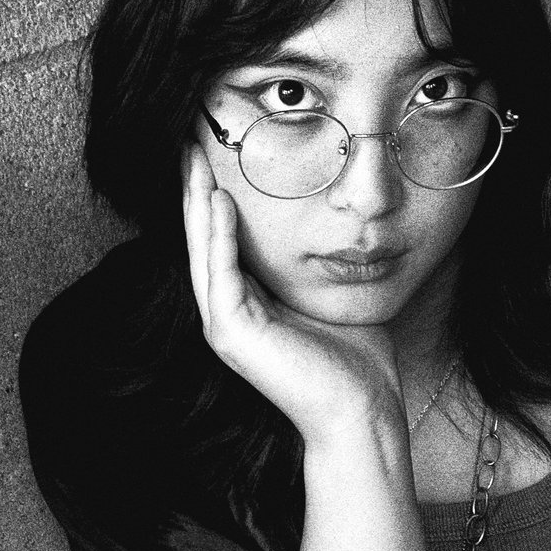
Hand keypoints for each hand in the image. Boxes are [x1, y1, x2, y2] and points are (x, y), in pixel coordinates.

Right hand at [182, 145, 403, 455]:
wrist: (361, 411)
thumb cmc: (355, 360)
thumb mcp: (330, 294)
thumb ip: (316, 261)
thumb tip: (334, 219)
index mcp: (248, 306)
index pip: (223, 241)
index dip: (215, 197)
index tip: (215, 151)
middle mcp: (229, 315)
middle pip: (204, 240)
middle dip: (195, 189)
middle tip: (190, 140)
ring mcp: (226, 327)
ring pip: (204, 252)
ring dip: (197, 203)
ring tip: (193, 158)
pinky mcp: (234, 335)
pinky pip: (221, 274)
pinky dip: (219, 236)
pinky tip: (219, 200)